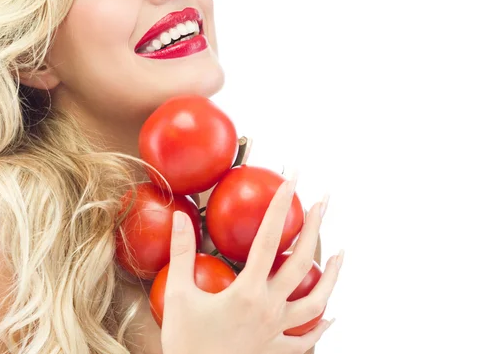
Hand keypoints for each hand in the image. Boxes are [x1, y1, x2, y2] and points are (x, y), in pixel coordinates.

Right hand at [161, 175, 341, 353]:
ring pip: (316, 302)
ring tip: (340, 254)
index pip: (269, 239)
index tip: (292, 180)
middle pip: (301, 263)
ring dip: (330, 276)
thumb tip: (180, 218)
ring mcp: (276, 332)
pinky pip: (305, 340)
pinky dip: (321, 328)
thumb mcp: (177, 296)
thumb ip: (181, 255)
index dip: (280, 206)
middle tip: (323, 202)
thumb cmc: (185, 344)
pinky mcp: (275, 351)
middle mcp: (269, 309)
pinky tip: (331, 317)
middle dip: (314, 228)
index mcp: (247, 292)